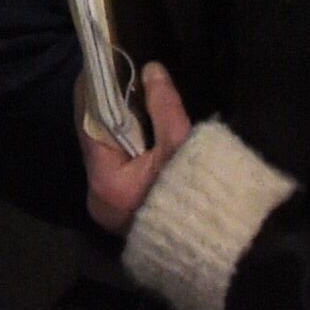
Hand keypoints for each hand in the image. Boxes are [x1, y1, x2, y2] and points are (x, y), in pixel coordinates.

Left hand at [83, 61, 191, 234]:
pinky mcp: (122, 213)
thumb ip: (163, 107)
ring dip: (115, 127)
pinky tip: (135, 128)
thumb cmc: (200, 197)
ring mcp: (109, 209)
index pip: (88, 125)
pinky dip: (124, 147)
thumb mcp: (182, 146)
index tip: (99, 64)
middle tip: (114, 75)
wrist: (221, 246)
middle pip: (94, 139)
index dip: (93, 92)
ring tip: (125, 94)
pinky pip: (116, 169)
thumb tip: (151, 70)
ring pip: (105, 154)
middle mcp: (98, 198)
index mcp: (105, 182)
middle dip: (104, 107)